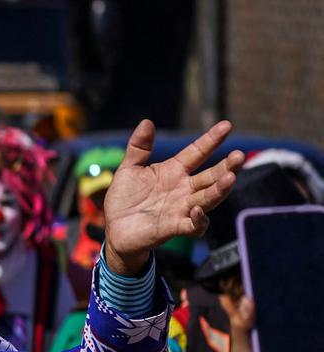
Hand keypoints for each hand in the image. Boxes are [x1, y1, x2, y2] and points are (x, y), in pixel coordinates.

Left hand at [103, 120, 244, 274]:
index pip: (197, 152)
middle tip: (239, 156)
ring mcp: (181, 209)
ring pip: (208, 198)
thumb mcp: (129, 169)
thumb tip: (147, 122)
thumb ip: (138, 148)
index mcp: (174, 171)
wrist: (114, 228)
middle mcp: (183, 189)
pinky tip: (198, 210)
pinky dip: (199, 219)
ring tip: (231, 177)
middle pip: (211, 176)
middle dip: (227, 166)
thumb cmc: (124, 198)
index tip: (226, 125)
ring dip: (220, 189)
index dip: (211, 140)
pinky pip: (194, 225)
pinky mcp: (174, 227)